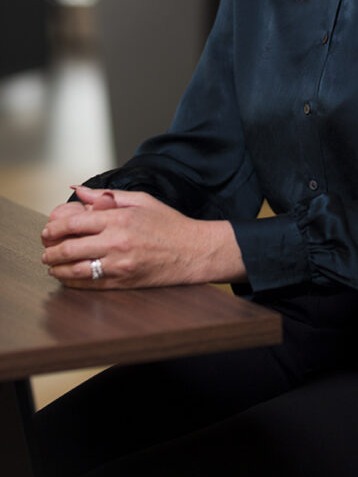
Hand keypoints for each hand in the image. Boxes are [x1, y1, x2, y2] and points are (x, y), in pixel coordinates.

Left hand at [41, 185, 245, 289]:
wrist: (193, 251)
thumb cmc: (169, 224)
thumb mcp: (141, 200)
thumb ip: (108, 195)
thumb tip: (80, 191)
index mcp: (120, 218)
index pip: (75, 223)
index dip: (55, 228)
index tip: (48, 230)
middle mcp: (117, 242)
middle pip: (70, 247)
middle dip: (51, 250)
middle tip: (46, 250)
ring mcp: (119, 264)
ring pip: (75, 269)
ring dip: (57, 268)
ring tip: (52, 265)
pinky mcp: (123, 282)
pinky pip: (90, 284)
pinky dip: (72, 282)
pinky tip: (67, 278)